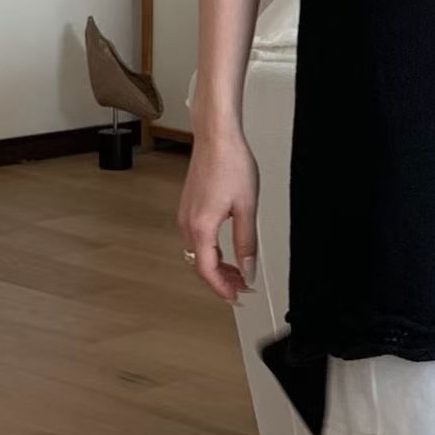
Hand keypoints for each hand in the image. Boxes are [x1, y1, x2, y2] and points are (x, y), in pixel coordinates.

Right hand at [178, 130, 258, 302]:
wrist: (217, 137)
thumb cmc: (231, 164)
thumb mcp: (247, 208)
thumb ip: (246, 243)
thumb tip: (248, 269)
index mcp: (201, 226)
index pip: (208, 271)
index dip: (223, 288)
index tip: (237, 296)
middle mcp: (187, 223)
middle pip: (200, 265)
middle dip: (221, 280)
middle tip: (243, 287)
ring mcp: (186, 215)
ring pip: (197, 253)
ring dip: (216, 266)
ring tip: (238, 272)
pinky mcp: (188, 207)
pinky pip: (196, 239)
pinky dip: (211, 251)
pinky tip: (227, 250)